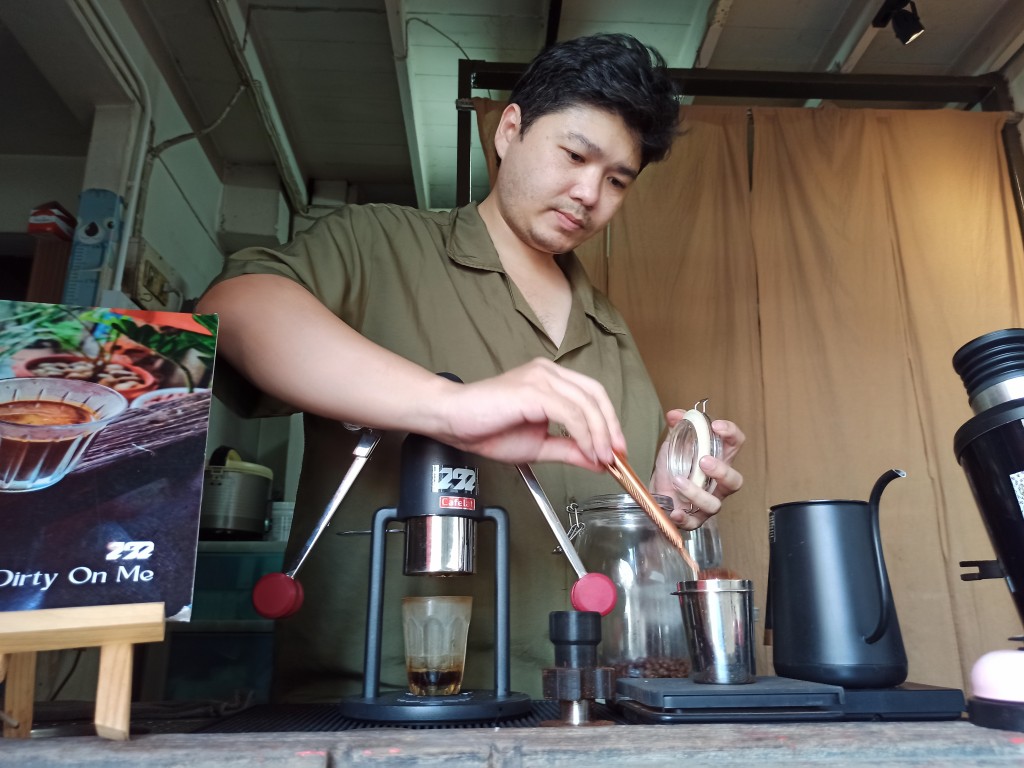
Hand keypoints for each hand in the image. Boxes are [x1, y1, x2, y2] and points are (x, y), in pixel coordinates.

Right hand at [431, 358, 626, 470]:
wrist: (451, 421)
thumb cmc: (486, 428)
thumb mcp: (538, 446)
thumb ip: (569, 449)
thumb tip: (598, 461)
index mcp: (550, 380)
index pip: (592, 395)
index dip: (609, 422)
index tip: (617, 450)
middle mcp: (549, 372)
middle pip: (596, 396)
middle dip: (611, 428)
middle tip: (618, 456)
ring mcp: (541, 378)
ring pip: (586, 404)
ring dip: (600, 435)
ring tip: (604, 459)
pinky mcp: (533, 390)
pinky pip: (570, 413)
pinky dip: (584, 434)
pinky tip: (587, 451)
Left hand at [650, 411, 744, 528]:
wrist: (656, 493)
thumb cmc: (673, 468)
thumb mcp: (674, 445)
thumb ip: (678, 428)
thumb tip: (675, 414)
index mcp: (718, 460)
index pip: (735, 444)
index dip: (731, 434)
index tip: (716, 426)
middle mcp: (718, 484)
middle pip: (735, 480)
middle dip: (722, 470)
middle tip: (704, 461)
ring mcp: (708, 502)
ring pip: (715, 503)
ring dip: (697, 492)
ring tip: (678, 481)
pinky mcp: (694, 519)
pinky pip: (695, 522)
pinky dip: (685, 518)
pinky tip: (675, 511)